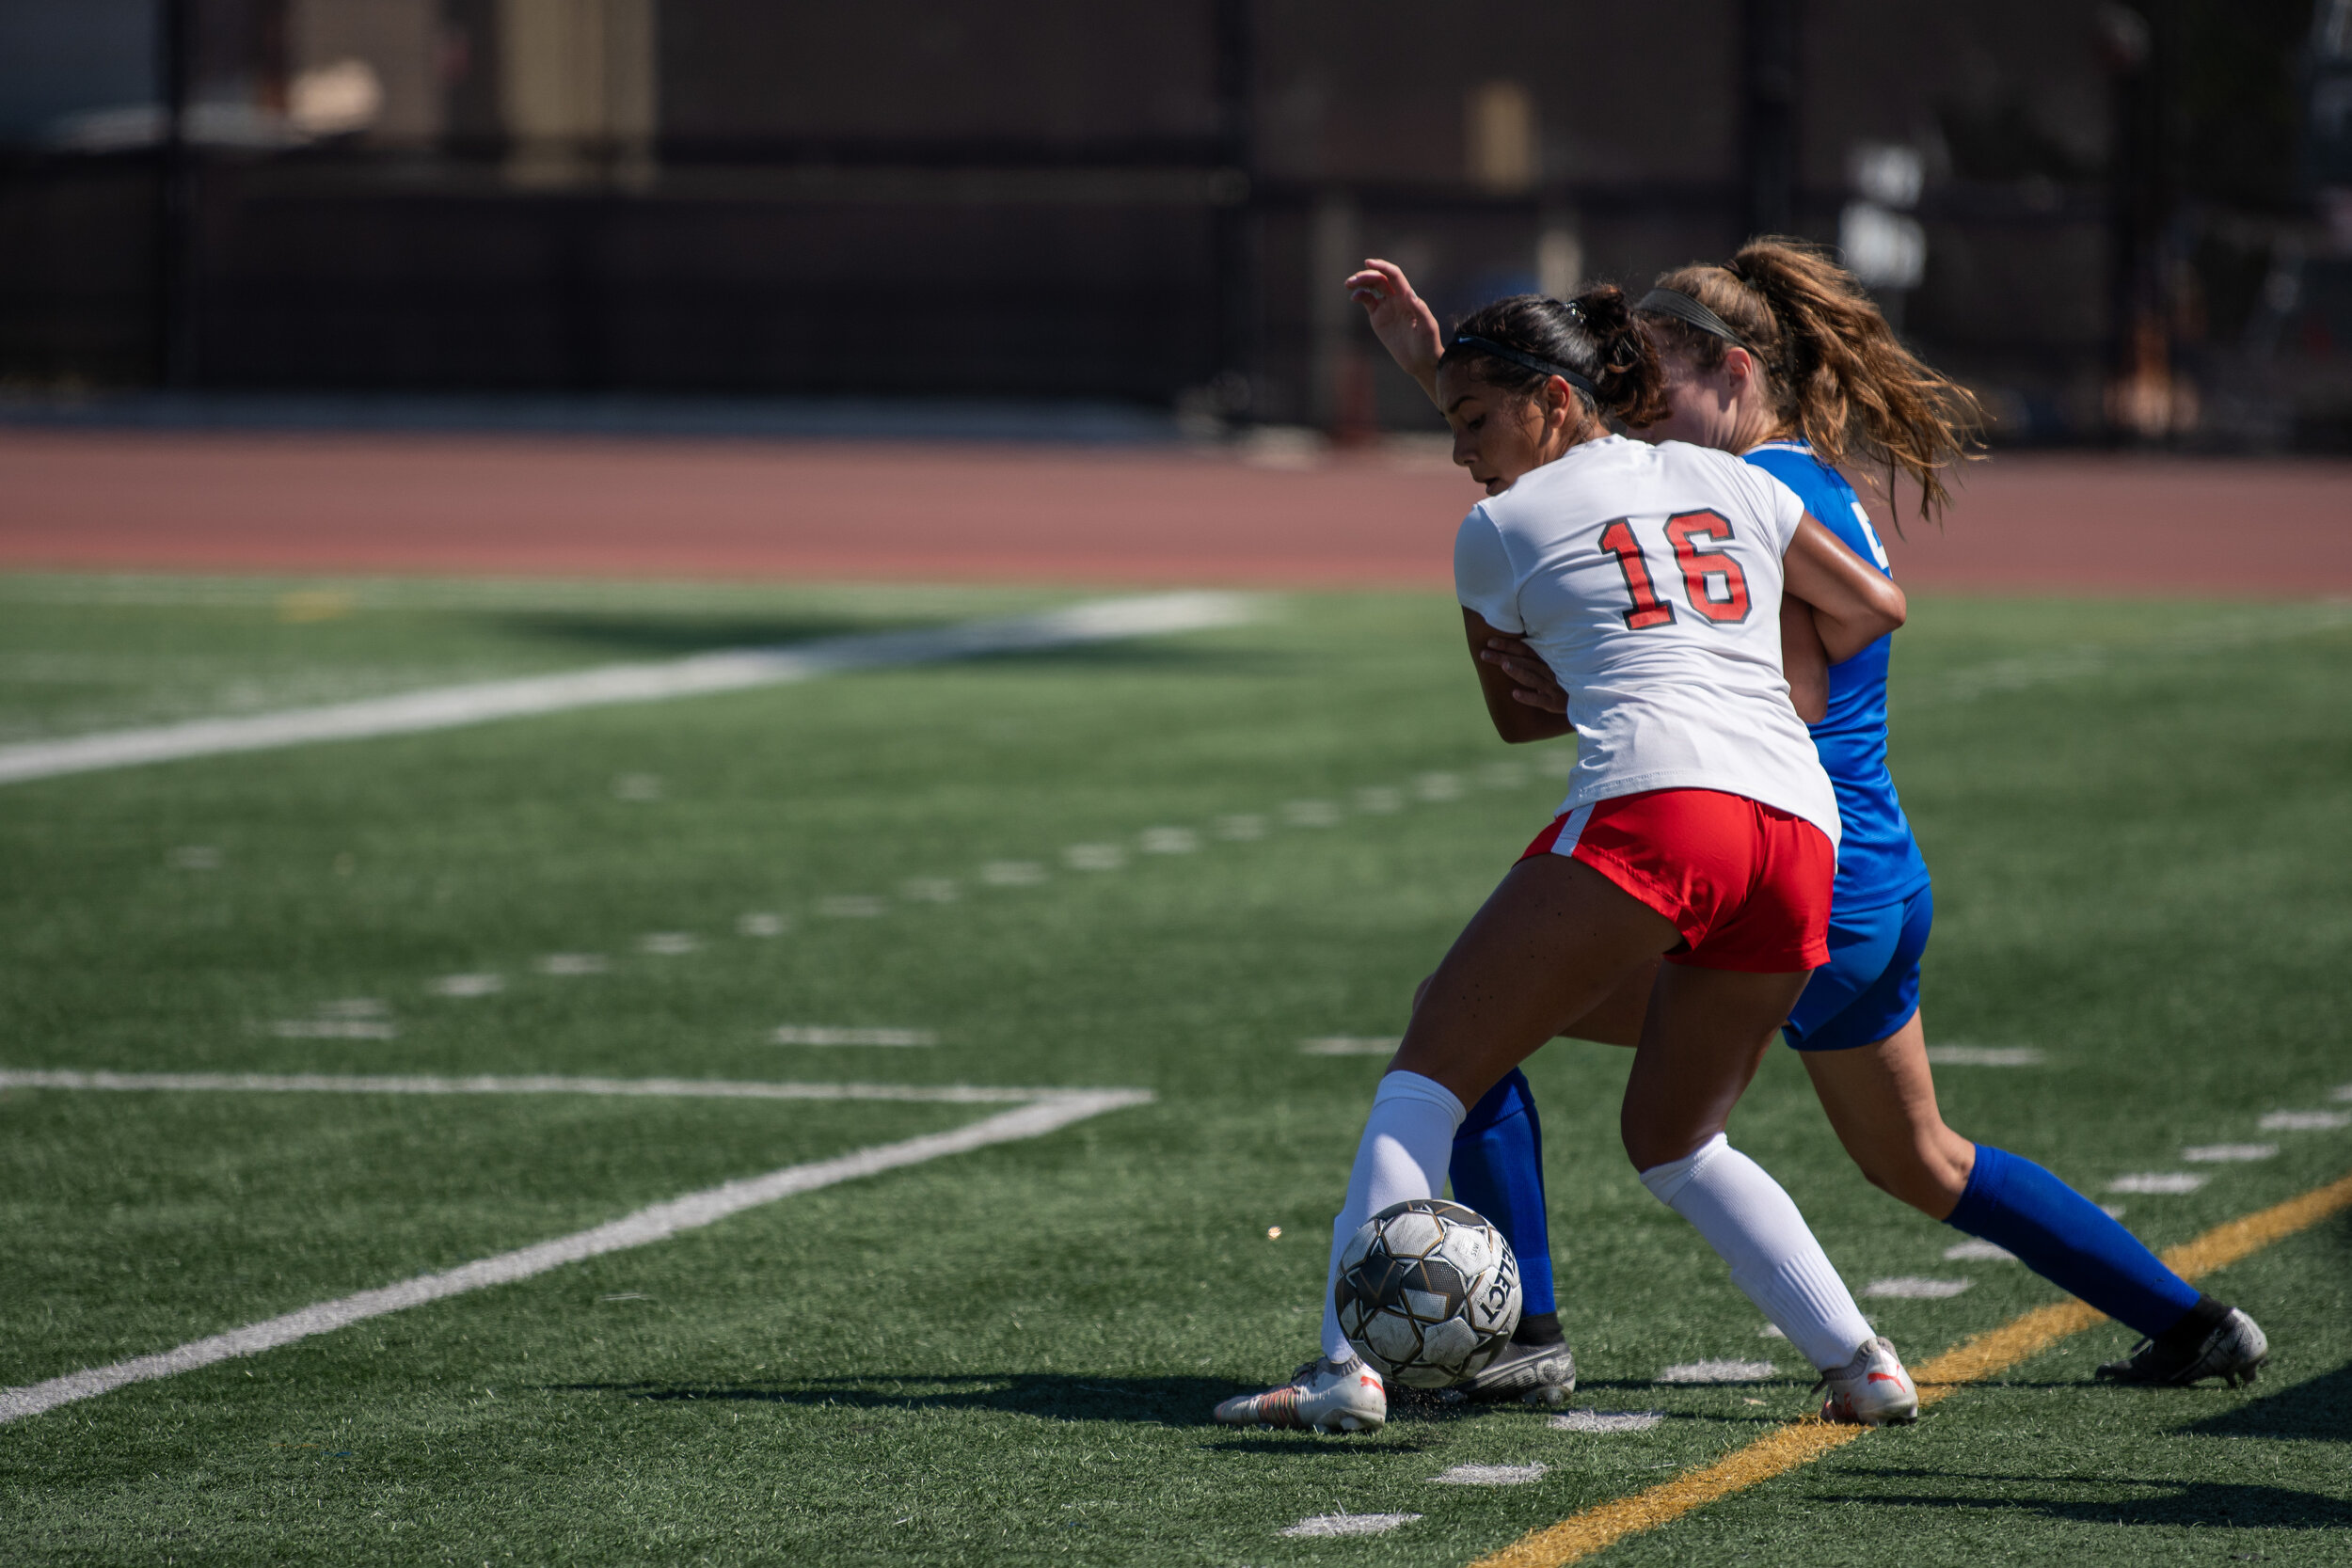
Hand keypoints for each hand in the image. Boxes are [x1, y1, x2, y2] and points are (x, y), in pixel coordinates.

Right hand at [1345, 258, 1443, 397]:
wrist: (1420, 360)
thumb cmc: (1428, 344)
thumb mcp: (1427, 327)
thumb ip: (1419, 310)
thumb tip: (1410, 293)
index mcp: (1408, 297)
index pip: (1394, 275)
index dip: (1382, 267)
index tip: (1368, 263)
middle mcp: (1397, 299)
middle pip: (1380, 279)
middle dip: (1366, 276)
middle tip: (1352, 281)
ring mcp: (1387, 307)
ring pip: (1372, 287)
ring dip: (1360, 282)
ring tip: (1349, 284)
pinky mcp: (1378, 318)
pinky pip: (1367, 301)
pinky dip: (1360, 296)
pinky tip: (1354, 297)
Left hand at [1479, 635, 1566, 713]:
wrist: (1591, 697)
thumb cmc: (1571, 680)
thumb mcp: (1558, 665)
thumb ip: (1539, 659)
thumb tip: (1514, 651)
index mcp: (1548, 661)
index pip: (1525, 649)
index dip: (1508, 645)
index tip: (1490, 641)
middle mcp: (1549, 671)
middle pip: (1524, 662)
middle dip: (1503, 657)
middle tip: (1483, 653)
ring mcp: (1552, 687)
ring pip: (1532, 678)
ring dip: (1518, 672)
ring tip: (1503, 666)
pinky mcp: (1556, 703)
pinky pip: (1541, 701)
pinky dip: (1528, 697)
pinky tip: (1514, 694)